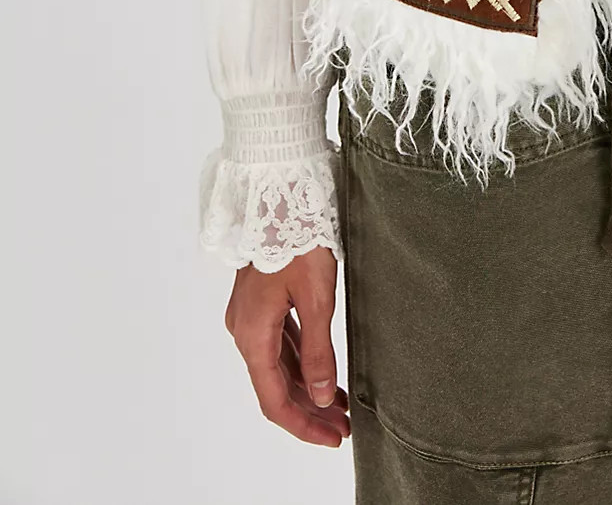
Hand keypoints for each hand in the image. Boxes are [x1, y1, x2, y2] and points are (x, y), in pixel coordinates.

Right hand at [224, 247, 349, 447]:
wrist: (280, 193)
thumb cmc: (298, 239)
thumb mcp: (317, 298)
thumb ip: (318, 350)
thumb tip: (323, 396)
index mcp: (253, 334)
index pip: (274, 399)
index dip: (303, 425)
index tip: (332, 438)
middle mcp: (245, 330)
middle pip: (276, 386)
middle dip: (310, 410)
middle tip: (343, 428)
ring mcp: (251, 317)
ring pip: (279, 366)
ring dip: (308, 388)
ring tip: (341, 407)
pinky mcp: (262, 303)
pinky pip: (281, 344)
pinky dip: (302, 363)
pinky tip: (324, 373)